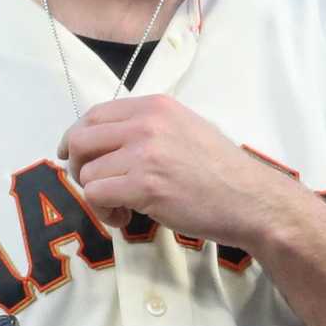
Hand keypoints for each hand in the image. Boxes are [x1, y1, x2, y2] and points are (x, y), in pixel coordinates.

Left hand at [58, 97, 299, 243]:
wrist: (251, 199)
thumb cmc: (222, 173)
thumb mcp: (186, 130)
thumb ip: (149, 129)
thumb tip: (107, 143)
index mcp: (156, 106)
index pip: (95, 114)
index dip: (76, 137)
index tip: (74, 157)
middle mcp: (147, 123)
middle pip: (81, 140)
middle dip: (78, 167)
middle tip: (96, 187)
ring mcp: (144, 153)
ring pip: (87, 173)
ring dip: (97, 197)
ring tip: (123, 208)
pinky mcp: (144, 185)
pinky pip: (96, 196)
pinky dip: (104, 212)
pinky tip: (125, 218)